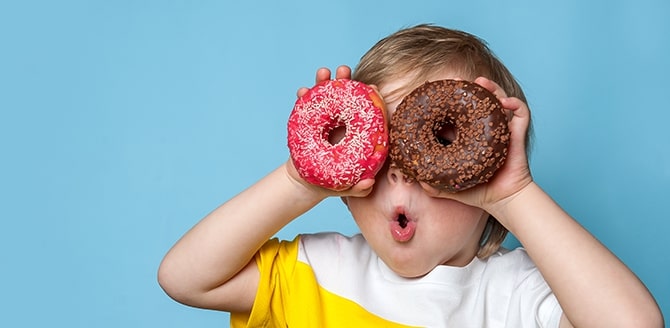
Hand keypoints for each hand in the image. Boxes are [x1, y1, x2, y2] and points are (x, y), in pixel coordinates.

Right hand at [288, 65, 374, 198]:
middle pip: (346, 98)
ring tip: (323, 73)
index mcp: (357, 134)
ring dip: (324, 82)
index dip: (370, 99)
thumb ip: (357, 188)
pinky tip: (302, 91)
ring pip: (326, 97)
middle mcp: (342, 122)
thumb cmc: (331, 183)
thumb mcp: (345, 186)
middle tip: (344, 71)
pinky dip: (304, 96)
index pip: (367, 113)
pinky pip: (307, 106)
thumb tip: (368, 184)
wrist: (305, 183)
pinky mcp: (309, 121)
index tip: (372, 88)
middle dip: (346, 82)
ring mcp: (325, 120)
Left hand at [419, 77, 533, 223]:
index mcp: (467, 136)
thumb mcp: (450, 187)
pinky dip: (515, 104)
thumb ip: (434, 185)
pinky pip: (521, 114)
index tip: (440, 91)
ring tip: (481, 82)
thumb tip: (417, 180)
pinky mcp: (517, 134)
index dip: (451, 100)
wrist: (503, 200)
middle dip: (469, 87)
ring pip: (498, 100)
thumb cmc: (478, 192)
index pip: (458, 112)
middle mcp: (484, 128)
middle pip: (478, 100)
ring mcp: (501, 128)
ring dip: (491, 88)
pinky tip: (505, 103)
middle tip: (457, 81)